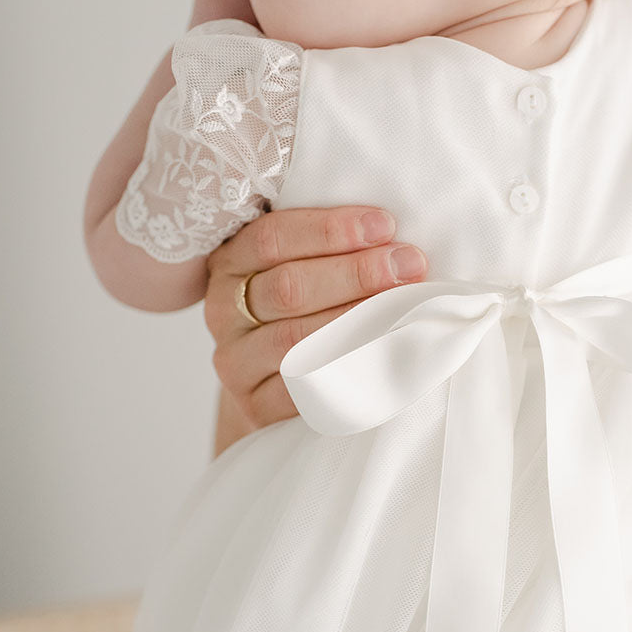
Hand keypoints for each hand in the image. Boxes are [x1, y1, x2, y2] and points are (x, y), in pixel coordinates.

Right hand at [204, 207, 427, 433]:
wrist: (274, 389)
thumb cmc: (302, 314)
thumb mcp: (301, 270)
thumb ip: (328, 250)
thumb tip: (390, 234)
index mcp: (231, 264)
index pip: (272, 238)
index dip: (330, 230)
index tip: (385, 226)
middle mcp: (224, 311)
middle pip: (288, 287)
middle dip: (355, 273)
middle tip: (407, 265)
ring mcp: (236, 362)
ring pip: (295, 338)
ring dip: (355, 319)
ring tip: (403, 306)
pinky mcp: (254, 405)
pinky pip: (303, 388)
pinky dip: (347, 369)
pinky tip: (381, 354)